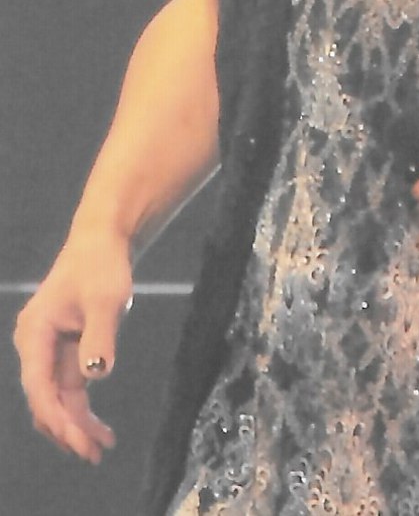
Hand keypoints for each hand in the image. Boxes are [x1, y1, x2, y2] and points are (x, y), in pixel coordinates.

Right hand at [13, 230, 132, 461]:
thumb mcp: (105, 298)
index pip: (39, 386)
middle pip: (45, 398)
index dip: (57, 417)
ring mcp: (48, 351)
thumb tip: (95, 373)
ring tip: (101, 448)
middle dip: (67, 429)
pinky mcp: (65, 352)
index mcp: (34, 332)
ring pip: (56, 399)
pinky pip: (69, 389)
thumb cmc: (101, 266)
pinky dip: (82, 410)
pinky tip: (100, 430)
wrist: (103, 243)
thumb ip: (99, 335)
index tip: (78, 440)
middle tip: (94, 453)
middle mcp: (35, 346)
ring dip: (75, 425)